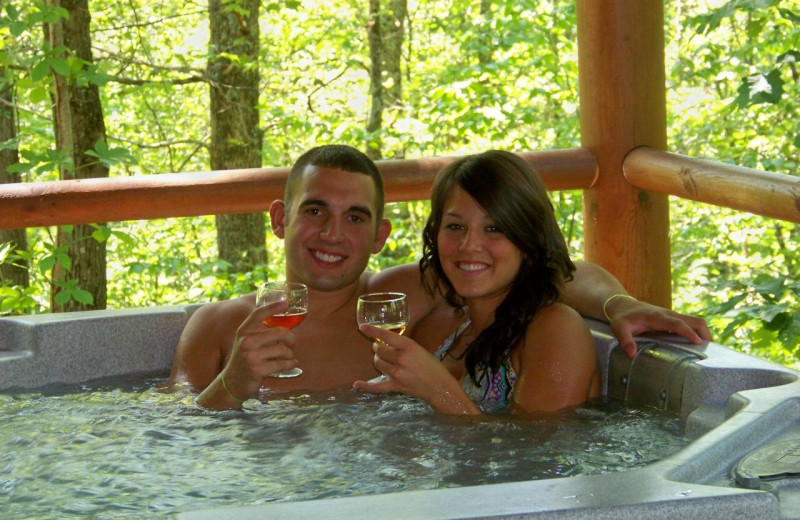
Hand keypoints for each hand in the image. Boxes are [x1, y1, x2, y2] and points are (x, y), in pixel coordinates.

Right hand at [221, 299, 297, 399]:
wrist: (233, 382)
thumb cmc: (245, 358)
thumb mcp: (246, 341)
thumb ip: (259, 331)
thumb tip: (282, 318)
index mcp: (244, 331)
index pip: (258, 314)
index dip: (272, 307)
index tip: (285, 302)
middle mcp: (246, 341)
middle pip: (280, 332)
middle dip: (292, 338)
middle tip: (292, 343)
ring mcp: (251, 356)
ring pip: (283, 350)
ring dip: (290, 354)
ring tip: (289, 357)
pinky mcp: (258, 370)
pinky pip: (282, 364)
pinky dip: (291, 364)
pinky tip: (291, 364)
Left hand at [353, 324, 478, 414]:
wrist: (441, 387)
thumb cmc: (433, 366)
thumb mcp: (420, 350)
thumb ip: (404, 347)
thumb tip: (387, 344)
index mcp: (409, 346)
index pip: (386, 336)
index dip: (373, 330)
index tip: (362, 326)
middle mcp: (401, 359)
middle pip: (379, 351)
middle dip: (378, 348)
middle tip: (381, 348)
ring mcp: (397, 373)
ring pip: (378, 364)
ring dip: (378, 360)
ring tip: (384, 360)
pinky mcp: (396, 386)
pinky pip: (377, 387)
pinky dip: (366, 386)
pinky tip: (356, 384)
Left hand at [607, 297, 711, 357]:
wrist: (622, 305)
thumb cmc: (622, 318)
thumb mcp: (619, 328)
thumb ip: (625, 340)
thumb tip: (632, 354)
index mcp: (657, 316)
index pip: (677, 323)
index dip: (688, 332)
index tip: (698, 343)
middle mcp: (669, 314)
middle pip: (694, 320)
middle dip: (705, 334)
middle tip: (711, 352)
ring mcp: (673, 316)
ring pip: (696, 321)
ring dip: (705, 334)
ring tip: (709, 352)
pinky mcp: (674, 319)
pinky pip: (691, 324)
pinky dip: (699, 333)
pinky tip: (700, 347)